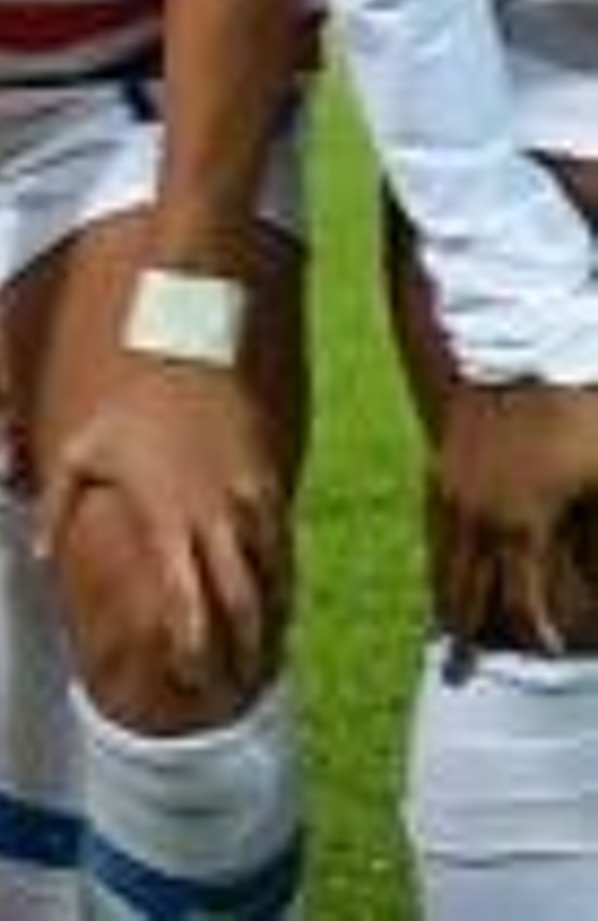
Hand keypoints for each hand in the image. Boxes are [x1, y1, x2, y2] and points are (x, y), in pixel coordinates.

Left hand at [40, 358, 287, 698]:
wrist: (186, 352)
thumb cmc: (125, 407)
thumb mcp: (78, 451)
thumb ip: (57, 508)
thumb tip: (39, 558)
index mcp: (169, 517)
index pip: (189, 601)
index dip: (194, 646)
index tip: (190, 679)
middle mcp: (217, 518)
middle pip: (242, 606)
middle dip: (242, 655)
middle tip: (233, 691)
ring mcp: (251, 504)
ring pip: (274, 584)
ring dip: (269, 627)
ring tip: (259, 665)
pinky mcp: (271, 487)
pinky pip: (285, 551)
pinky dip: (284, 586)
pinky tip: (277, 611)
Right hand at [430, 379, 597, 653]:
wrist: (518, 349)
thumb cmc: (576, 416)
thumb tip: (597, 593)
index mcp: (520, 525)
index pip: (524, 603)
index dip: (537, 636)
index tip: (546, 660)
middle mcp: (478, 517)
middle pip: (467, 591)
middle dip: (469, 634)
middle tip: (461, 669)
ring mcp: (453, 491)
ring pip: (444, 561)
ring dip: (447, 598)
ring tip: (448, 632)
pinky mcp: (442, 467)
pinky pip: (436, 530)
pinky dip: (439, 558)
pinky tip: (444, 567)